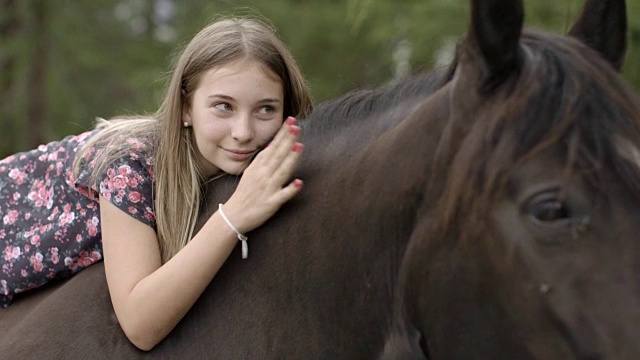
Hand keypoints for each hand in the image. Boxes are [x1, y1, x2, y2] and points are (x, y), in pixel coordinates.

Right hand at [221, 117, 303, 233]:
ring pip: (282, 171)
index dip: (282, 134)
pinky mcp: (271, 203)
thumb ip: (264, 159)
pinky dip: (290, 189)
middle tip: (297, 126)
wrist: (233, 216)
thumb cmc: (245, 193)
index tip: (291, 121)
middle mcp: (263, 175)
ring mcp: (268, 189)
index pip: (273, 146)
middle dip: (288, 140)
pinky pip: (282, 196)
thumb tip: (275, 144)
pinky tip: (299, 183)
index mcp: (258, 167)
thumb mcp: (251, 172)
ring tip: (300, 146)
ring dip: (291, 159)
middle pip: (278, 155)